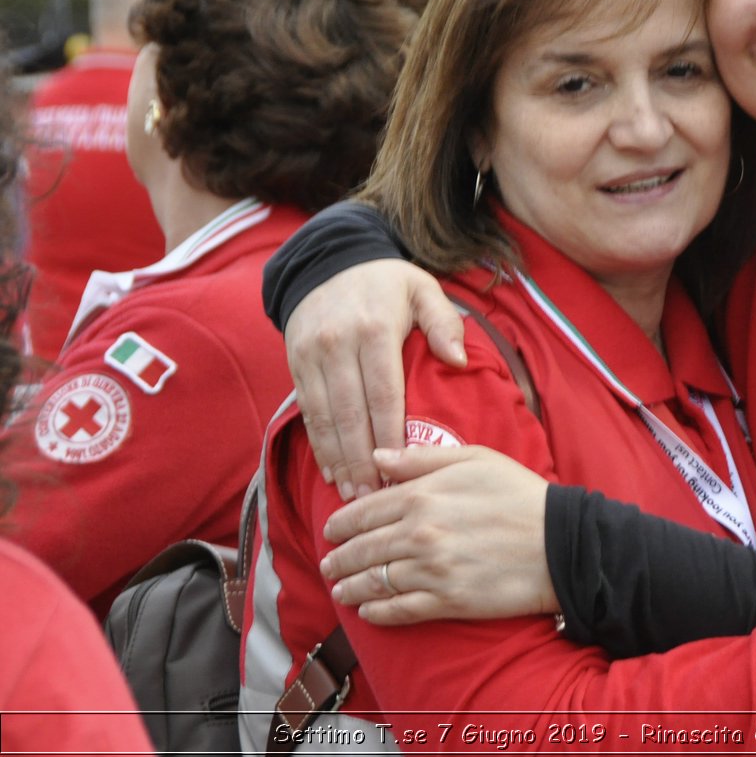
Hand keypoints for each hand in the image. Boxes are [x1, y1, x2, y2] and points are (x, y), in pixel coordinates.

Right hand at [286, 259, 463, 499]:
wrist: (331, 260)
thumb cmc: (388, 282)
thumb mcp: (422, 288)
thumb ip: (443, 322)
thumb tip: (458, 360)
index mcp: (374, 330)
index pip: (384, 392)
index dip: (390, 434)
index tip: (400, 469)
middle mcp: (338, 345)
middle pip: (350, 413)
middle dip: (361, 459)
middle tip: (374, 496)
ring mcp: (312, 356)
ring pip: (324, 417)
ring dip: (337, 459)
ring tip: (352, 494)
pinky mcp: (295, 363)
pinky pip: (307, 410)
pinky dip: (318, 443)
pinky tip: (330, 470)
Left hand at [319, 445, 554, 624]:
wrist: (560, 542)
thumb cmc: (520, 494)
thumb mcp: (475, 459)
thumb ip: (422, 459)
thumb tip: (378, 457)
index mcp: (422, 496)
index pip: (364, 511)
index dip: (341, 523)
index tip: (331, 530)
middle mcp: (419, 534)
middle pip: (362, 549)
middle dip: (338, 559)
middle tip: (328, 564)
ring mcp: (430, 571)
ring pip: (374, 582)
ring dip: (350, 588)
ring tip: (341, 591)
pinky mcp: (446, 601)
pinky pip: (399, 611)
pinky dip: (377, 613)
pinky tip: (369, 613)